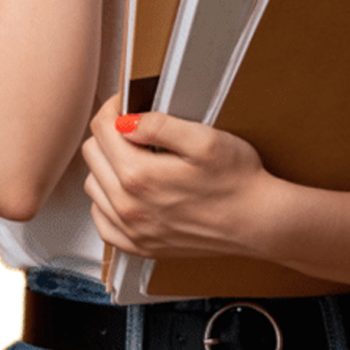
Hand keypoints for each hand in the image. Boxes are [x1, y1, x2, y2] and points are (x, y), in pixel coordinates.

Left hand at [82, 93, 275, 259]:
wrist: (257, 221)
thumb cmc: (238, 181)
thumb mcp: (204, 139)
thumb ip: (160, 125)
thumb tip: (126, 120)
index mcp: (139, 175)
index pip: (102, 129)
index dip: (112, 107)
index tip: (124, 103)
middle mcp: (129, 206)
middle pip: (92, 155)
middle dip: (107, 133)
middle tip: (130, 126)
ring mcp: (133, 230)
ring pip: (93, 187)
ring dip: (105, 166)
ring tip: (132, 156)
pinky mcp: (140, 246)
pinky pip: (103, 223)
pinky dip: (106, 203)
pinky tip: (125, 192)